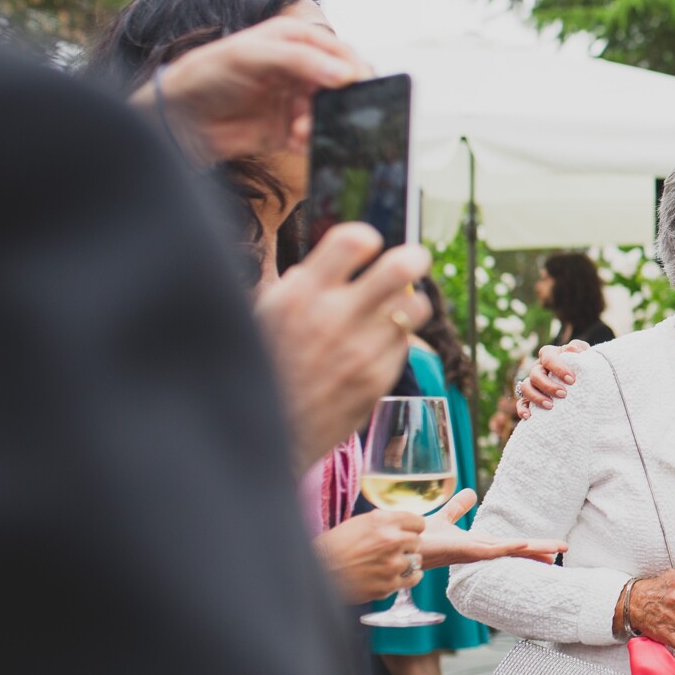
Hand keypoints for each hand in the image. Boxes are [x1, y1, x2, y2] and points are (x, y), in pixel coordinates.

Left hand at [142, 14, 369, 161]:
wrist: (177, 118)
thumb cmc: (205, 75)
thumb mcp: (249, 55)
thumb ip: (298, 60)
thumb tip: (344, 73)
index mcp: (293, 41)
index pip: (338, 51)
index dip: (352, 67)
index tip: (357, 85)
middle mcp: (299, 69)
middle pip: (341, 83)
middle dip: (340, 98)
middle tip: (334, 111)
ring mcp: (295, 100)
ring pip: (330, 112)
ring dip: (322, 122)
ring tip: (300, 130)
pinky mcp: (289, 130)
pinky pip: (315, 135)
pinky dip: (311, 139)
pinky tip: (295, 140)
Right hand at [254, 224, 429, 475]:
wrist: (261, 436)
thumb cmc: (259, 367)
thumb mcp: (263, 315)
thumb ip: (301, 285)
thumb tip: (333, 260)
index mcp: (299, 295)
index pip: (353, 241)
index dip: (366, 238)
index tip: (367, 245)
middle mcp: (334, 318)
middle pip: (401, 268)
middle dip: (413, 258)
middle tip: (414, 259)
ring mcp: (361, 351)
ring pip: (415, 307)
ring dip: (409, 302)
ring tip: (396, 306)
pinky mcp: (378, 380)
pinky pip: (404, 344)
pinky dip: (395, 338)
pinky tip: (375, 344)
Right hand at [314, 508, 425, 603]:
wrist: (317, 572)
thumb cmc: (333, 546)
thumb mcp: (359, 523)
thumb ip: (384, 522)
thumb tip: (404, 523)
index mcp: (383, 521)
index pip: (417, 522)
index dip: (411, 528)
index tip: (406, 533)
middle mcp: (390, 541)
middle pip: (417, 541)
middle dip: (407, 545)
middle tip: (392, 550)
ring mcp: (391, 564)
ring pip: (416, 560)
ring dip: (407, 562)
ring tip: (390, 564)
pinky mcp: (389, 584)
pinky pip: (413, 578)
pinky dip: (408, 577)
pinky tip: (396, 575)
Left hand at [412, 489, 566, 567]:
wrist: (400, 548)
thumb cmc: (420, 539)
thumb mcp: (443, 519)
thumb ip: (456, 508)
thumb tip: (468, 493)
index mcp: (477, 544)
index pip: (509, 545)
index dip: (530, 546)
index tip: (551, 549)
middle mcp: (479, 551)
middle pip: (516, 549)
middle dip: (539, 549)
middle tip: (564, 549)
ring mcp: (474, 553)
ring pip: (510, 550)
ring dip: (532, 550)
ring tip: (555, 550)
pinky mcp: (464, 552)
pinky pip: (491, 550)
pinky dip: (509, 548)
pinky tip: (524, 545)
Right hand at [517, 340, 589, 416]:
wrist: (580, 375)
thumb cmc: (580, 363)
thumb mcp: (583, 353)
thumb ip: (579, 348)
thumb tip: (571, 349)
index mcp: (549, 355)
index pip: (548, 358)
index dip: (559, 368)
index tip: (572, 380)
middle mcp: (538, 367)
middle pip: (535, 374)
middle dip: (548, 385)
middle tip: (563, 394)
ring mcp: (533, 382)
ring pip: (525, 387)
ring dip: (536, 397)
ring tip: (550, 406)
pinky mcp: (530, 396)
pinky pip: (521, 402)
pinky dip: (522, 409)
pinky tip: (529, 416)